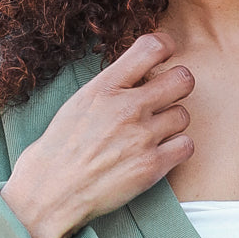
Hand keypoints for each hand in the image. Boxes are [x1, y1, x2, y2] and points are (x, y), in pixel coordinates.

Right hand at [0, 32, 194, 237]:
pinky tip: (160, 151)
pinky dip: (177, 148)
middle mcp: (127, 108)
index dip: (166, 47)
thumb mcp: (80, 101)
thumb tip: (141, 73)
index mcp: (105, 87)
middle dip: (179, 85)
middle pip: (183, 79)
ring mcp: (142, 137)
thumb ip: (112, 85)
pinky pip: (186, 145)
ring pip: (184, 115)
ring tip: (153, 132)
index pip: (152, 47)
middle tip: (167, 96)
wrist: (51, 190)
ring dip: (172, 122)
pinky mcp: (152, 166)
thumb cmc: (61, 147)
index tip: (166, 55)